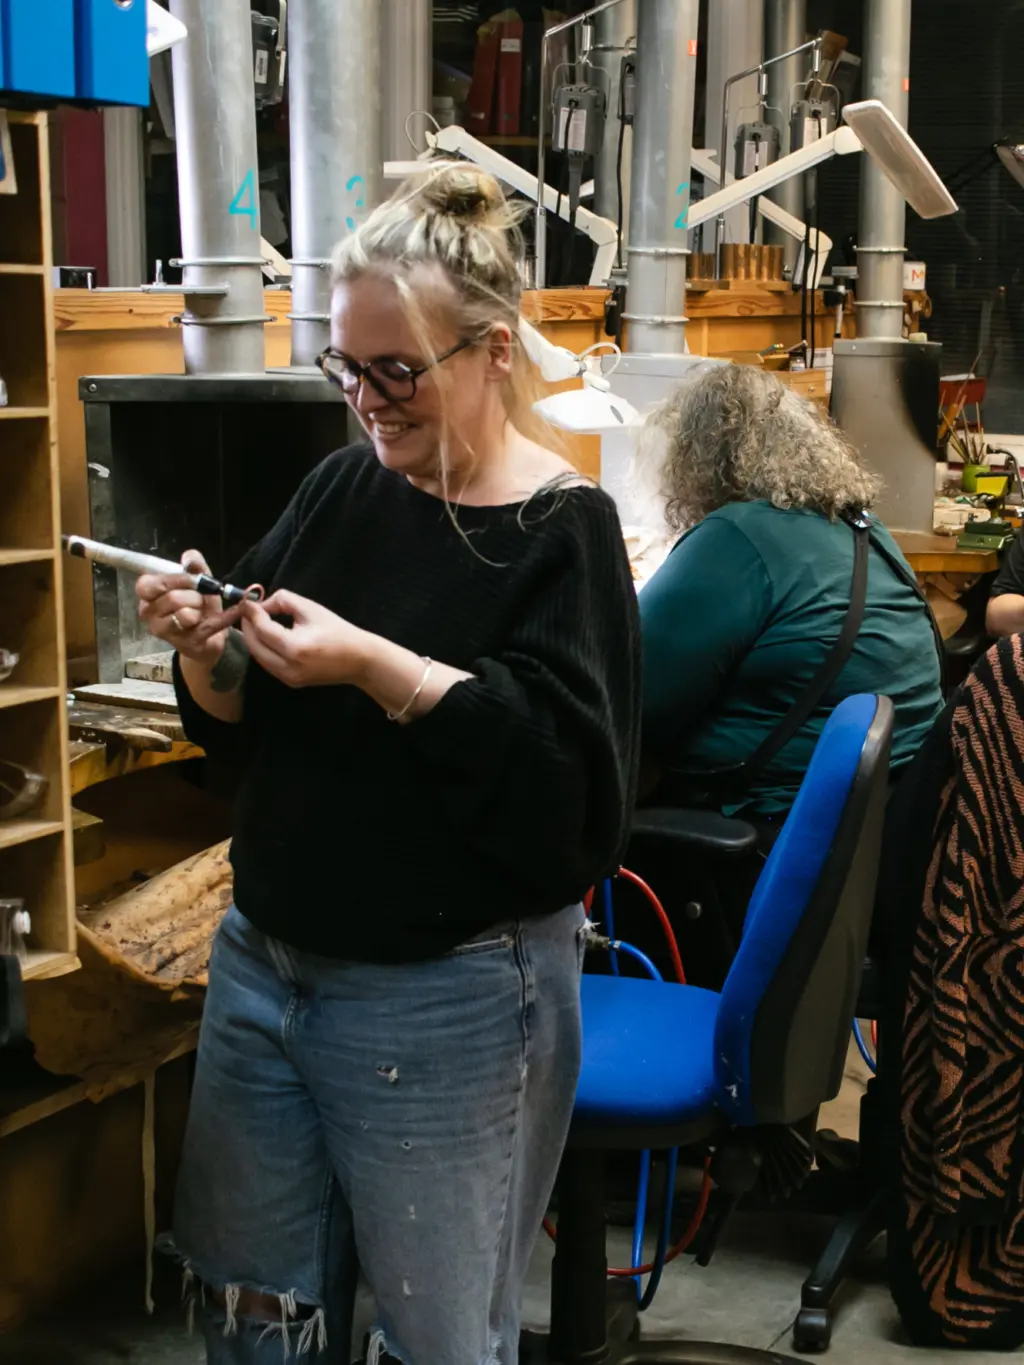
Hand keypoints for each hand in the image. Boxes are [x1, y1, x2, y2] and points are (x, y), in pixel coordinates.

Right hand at [136, 549, 242, 663]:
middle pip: (172, 598)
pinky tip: (235, 611)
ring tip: (203, 610)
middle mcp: (149, 615)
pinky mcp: (187, 643)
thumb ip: (195, 567)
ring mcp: (165, 631)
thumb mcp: (198, 584)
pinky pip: (209, 625)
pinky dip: (225, 617)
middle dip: (194, 595)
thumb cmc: (197, 608)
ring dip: (201, 608)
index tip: (193, 580)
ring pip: (186, 614)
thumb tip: (190, 556)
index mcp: (147, 596)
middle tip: (200, 598)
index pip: (147, 585)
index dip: (175, 580)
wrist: (208, 640)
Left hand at [239, 589, 372, 688]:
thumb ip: (282, 600)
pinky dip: (263, 649)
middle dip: (247, 626)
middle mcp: (288, 667)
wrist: (359, 660)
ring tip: (254, 622)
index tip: (247, 601)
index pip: (262, 629)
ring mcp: (288, 678)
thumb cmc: (338, 631)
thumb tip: (260, 605)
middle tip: (247, 611)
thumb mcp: (311, 608)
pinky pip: (268, 663)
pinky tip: (266, 637)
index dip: (251, 614)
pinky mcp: (290, 682)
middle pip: (254, 645)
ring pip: (258, 656)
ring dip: (253, 638)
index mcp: (295, 647)